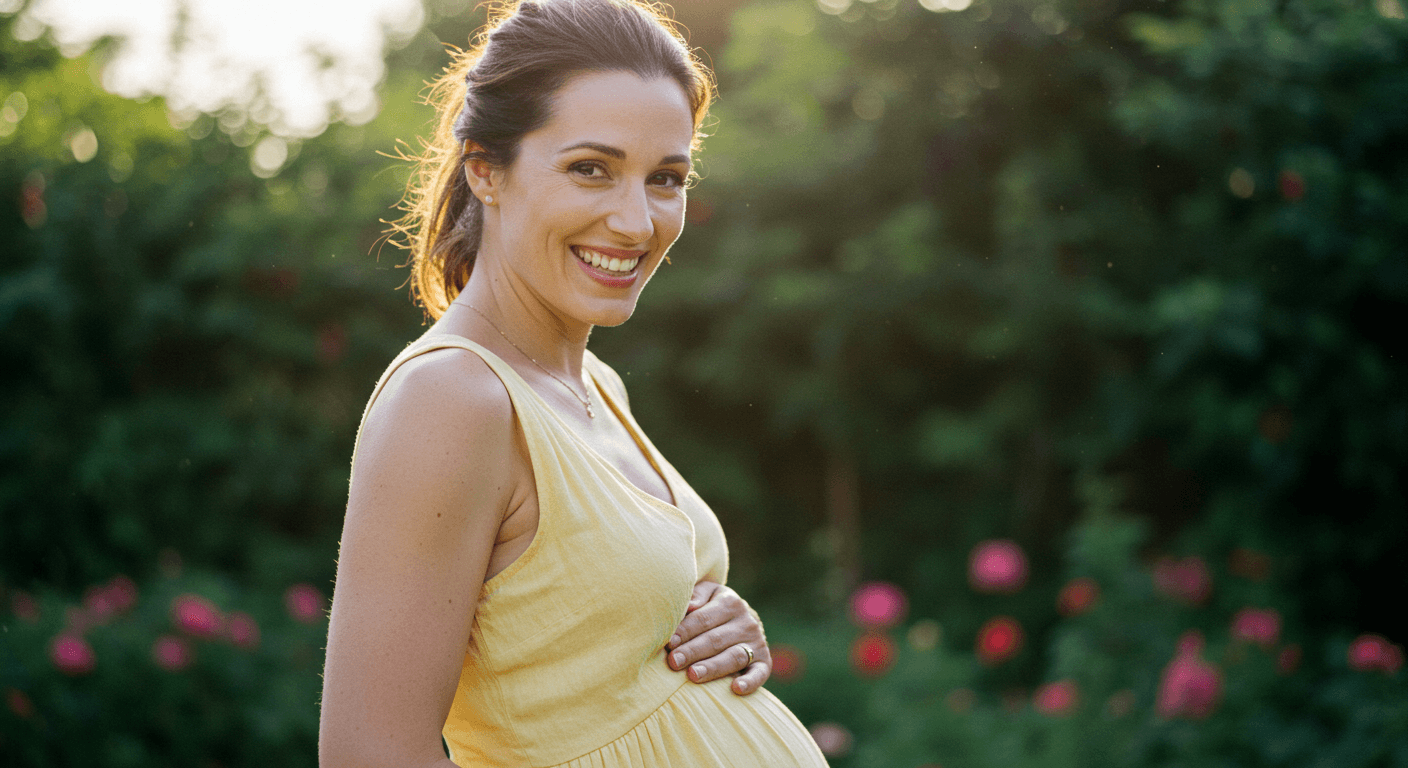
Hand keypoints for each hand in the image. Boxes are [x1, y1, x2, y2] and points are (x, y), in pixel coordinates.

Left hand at [664, 580, 770, 695]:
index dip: (685, 631)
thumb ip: (696, 596)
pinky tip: (736, 688)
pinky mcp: (765, 662)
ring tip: (692, 675)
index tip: (669, 643)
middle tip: (674, 662)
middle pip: (716, 639)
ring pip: (734, 657)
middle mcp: (747, 622)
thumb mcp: (706, 594)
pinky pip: (760, 673)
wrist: (741, 620)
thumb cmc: (712, 608)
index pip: (703, 619)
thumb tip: (689, 606)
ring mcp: (757, 643)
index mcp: (730, 602)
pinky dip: (750, 682)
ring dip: (713, 667)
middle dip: (693, 651)